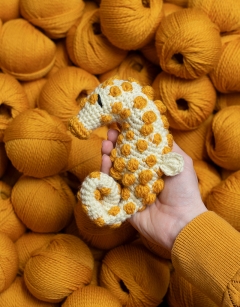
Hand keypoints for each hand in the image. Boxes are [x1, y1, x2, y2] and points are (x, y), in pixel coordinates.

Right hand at [101, 129, 206, 250]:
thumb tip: (154, 127)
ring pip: (114, 169)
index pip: (137, 147)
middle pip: (123, 156)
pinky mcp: (121, 200)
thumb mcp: (180, 161)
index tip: (121, 123)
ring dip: (107, 155)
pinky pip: (109, 186)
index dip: (129, 135)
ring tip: (105, 145)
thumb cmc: (183, 190)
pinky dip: (104, 173)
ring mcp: (129, 187)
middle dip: (115, 143)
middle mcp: (140, 174)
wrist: (180, 221)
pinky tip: (104, 161)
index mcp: (153, 165)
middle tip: (110, 134)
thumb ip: (167, 144)